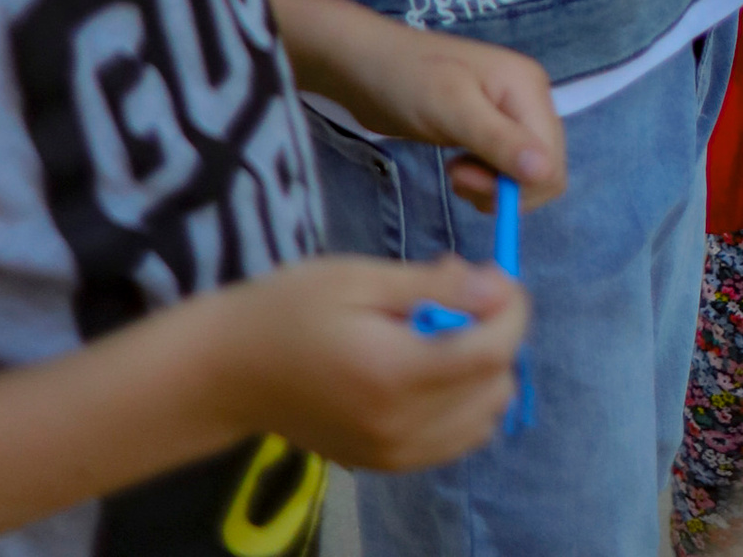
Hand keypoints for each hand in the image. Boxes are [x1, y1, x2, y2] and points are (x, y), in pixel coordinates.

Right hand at [204, 253, 525, 474]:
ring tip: (439, 332)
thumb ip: (434, 287)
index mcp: (394, 375)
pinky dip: (462, 404)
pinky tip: (428, 367)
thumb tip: (498, 288)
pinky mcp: (385, 465)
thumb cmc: (290, 309)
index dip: (512, 310)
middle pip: (496, 388)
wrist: (230, 371)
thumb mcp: (361, 277)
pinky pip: (454, 441)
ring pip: (482, 420)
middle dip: (497, 336)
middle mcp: (401, 427)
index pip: (492, 353)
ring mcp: (393, 455)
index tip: (497, 276)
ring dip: (483, 372)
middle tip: (459, 297)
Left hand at [266, 0, 563, 214]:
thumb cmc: (406, 80)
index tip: (468, 178)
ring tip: (455, 173)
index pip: (551, 161)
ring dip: (492, 188)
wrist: (367, 66)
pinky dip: (486, 181)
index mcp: (528, 87)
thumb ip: (499, 140)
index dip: (518, 185)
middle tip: (458, 177)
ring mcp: (511, 113)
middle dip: (505, 188)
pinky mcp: (492, 128)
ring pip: (527, 174)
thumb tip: (546, 173)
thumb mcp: (451, 109)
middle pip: (545, 169)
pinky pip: (508, 170)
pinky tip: (458, 169)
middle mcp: (528, 99)